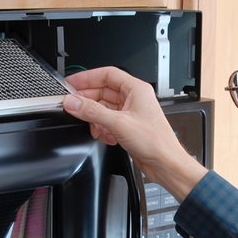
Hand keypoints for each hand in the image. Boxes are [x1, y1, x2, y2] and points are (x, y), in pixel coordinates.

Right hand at [63, 67, 207, 200]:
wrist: (165, 163)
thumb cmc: (155, 141)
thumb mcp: (119, 123)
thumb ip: (92, 111)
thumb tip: (73, 102)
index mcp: (136, 89)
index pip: (107, 74)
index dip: (87, 77)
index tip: (71, 83)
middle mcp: (134, 98)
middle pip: (103, 91)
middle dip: (88, 101)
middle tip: (74, 107)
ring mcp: (130, 113)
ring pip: (103, 108)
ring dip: (95, 118)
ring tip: (93, 127)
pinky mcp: (127, 127)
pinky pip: (107, 121)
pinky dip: (102, 128)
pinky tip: (105, 136)